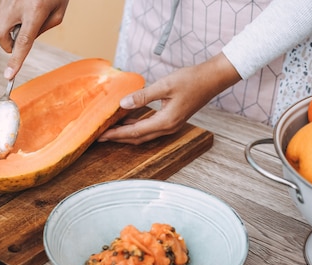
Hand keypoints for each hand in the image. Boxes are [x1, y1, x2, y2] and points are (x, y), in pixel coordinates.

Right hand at [0, 0, 69, 79]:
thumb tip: (26, 39)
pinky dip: (10, 15)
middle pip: (0, 34)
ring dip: (9, 28)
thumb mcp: (58, 12)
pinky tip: (23, 6)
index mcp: (34, 11)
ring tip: (26, 18)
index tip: (8, 76)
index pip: (22, 42)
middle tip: (19, 42)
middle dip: (6, 43)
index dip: (15, 61)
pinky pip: (2, 11)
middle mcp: (16, 4)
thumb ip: (42, 29)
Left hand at [98, 53, 241, 144]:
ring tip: (109, 130)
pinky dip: (136, 127)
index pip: (134, 132)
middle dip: (117, 138)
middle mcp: (167, 128)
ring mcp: (170, 125)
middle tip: (99, 136)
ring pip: (143, 135)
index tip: (100, 135)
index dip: (116, 134)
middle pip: (137, 138)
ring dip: (126, 134)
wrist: (212, 79)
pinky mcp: (171, 120)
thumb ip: (143, 96)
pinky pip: (150, 128)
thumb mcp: (164, 85)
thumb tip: (123, 104)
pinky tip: (127, 121)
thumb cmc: (191, 80)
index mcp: (165, 122)